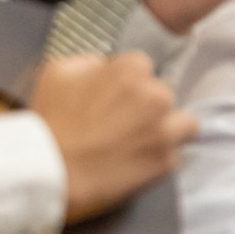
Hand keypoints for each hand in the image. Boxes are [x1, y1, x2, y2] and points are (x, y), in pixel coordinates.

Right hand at [30, 52, 195, 223]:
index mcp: (130, 69)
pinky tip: (136, 161)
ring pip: (184, 123)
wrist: (51, 170)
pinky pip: (174, 154)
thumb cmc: (51, 120)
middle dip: (146, 105)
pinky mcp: (166, 161)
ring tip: (141, 142)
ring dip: (167, 129)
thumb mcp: (59, 72)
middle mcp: (155, 95)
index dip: (126, 82)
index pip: (141, 66)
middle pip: (162, 93)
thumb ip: (91, 63)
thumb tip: (105, 68)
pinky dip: (160, 158)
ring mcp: (164, 129)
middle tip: (121, 122)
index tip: (113, 97)